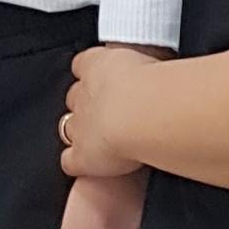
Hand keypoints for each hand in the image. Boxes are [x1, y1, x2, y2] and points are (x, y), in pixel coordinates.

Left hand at [60, 46, 153, 181]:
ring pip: (69, 127)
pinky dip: (77, 163)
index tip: (106, 79)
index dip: (92, 73)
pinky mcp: (82, 155)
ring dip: (83, 133)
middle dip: (88, 105)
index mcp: (98, 64)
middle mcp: (84, 94)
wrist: (148, 113)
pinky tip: (92, 167)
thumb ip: (144, 64)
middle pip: (75, 97)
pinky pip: (70, 161)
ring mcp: (80, 126)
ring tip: (105, 140)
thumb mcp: (151, 61)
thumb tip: (159, 67)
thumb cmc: (156, 84)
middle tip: (113, 114)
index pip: (84, 64)